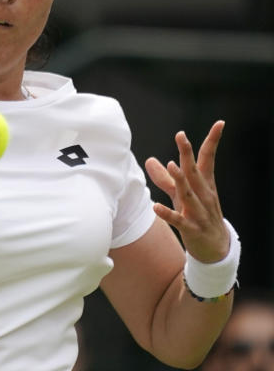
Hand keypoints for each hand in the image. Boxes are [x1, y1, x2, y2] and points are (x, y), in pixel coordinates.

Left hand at [144, 120, 228, 262]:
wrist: (216, 247)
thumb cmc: (198, 216)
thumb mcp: (182, 195)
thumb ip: (165, 178)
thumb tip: (150, 160)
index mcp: (204, 184)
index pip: (208, 159)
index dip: (212, 141)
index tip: (219, 123)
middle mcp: (204, 195)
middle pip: (195, 172)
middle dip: (188, 154)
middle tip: (181, 135)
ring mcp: (199, 212)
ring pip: (189, 194)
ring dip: (180, 180)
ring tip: (171, 165)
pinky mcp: (192, 229)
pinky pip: (178, 221)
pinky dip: (168, 214)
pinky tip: (156, 207)